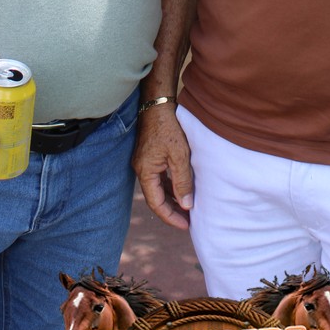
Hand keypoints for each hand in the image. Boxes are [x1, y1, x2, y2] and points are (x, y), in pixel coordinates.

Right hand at [132, 104, 193, 229]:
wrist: (158, 104)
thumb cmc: (168, 128)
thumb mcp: (179, 156)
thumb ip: (182, 181)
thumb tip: (186, 205)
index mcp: (146, 172)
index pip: (156, 203)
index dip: (170, 217)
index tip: (186, 225)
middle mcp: (141, 169)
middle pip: (156, 198)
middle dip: (171, 211)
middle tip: (188, 222)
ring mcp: (144, 162)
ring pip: (158, 188)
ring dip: (171, 199)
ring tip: (187, 209)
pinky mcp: (150, 155)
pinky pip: (159, 177)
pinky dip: (170, 186)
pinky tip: (181, 189)